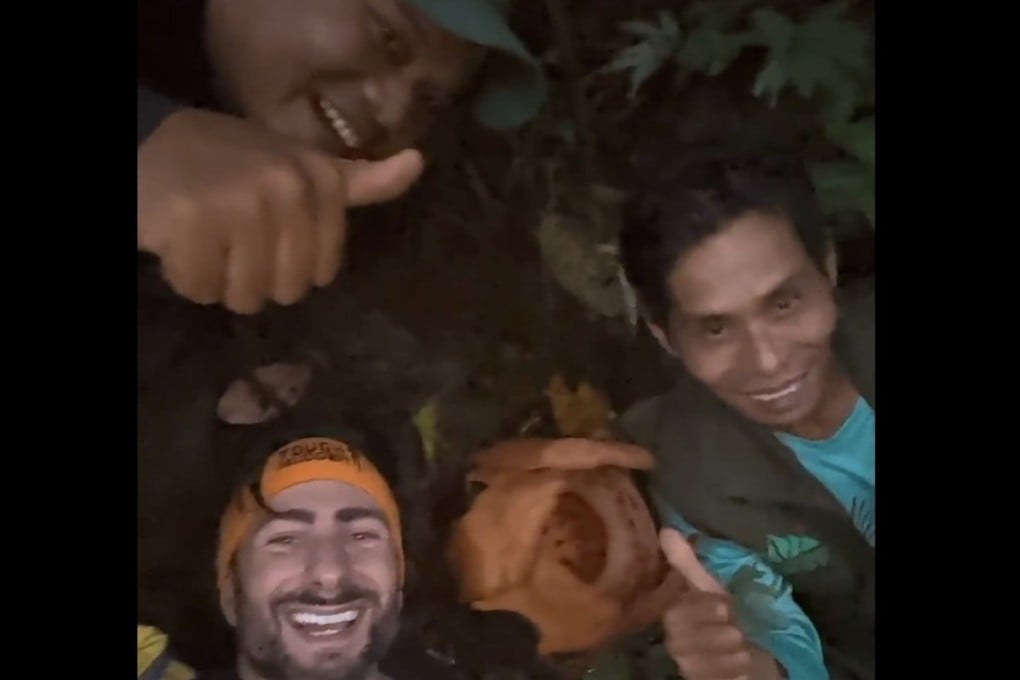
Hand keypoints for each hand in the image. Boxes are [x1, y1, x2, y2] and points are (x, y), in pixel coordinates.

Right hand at [137, 108, 423, 313]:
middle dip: (255, 277)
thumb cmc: (236, 164)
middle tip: (233, 238)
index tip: (270, 233)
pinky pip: (203, 289)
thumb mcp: (304, 166)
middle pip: (287, 290)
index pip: (324, 271)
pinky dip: (187, 277)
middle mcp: (288, 187)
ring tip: (208, 239)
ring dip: (220, 281)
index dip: (292, 266)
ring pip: (246, 295)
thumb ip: (360, 180)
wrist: (155, 144)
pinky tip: (180, 242)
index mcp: (321, 179)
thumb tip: (419, 164)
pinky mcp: (194, 221)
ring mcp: (242, 202)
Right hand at [659, 528, 783, 679]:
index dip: (700, 609)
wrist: (747, 650)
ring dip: (727, 655)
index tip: (725, 607)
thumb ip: (687, 564)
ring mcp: (685, 664)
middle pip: (683, 640)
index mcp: (673, 614)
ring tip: (743, 651)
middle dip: (716, 634)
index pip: (675, 613)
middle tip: (737, 631)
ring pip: (696, 663)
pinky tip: (742, 670)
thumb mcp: (710, 588)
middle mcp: (674, 641)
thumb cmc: (724, 615)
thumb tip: (666, 530)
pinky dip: (730, 675)